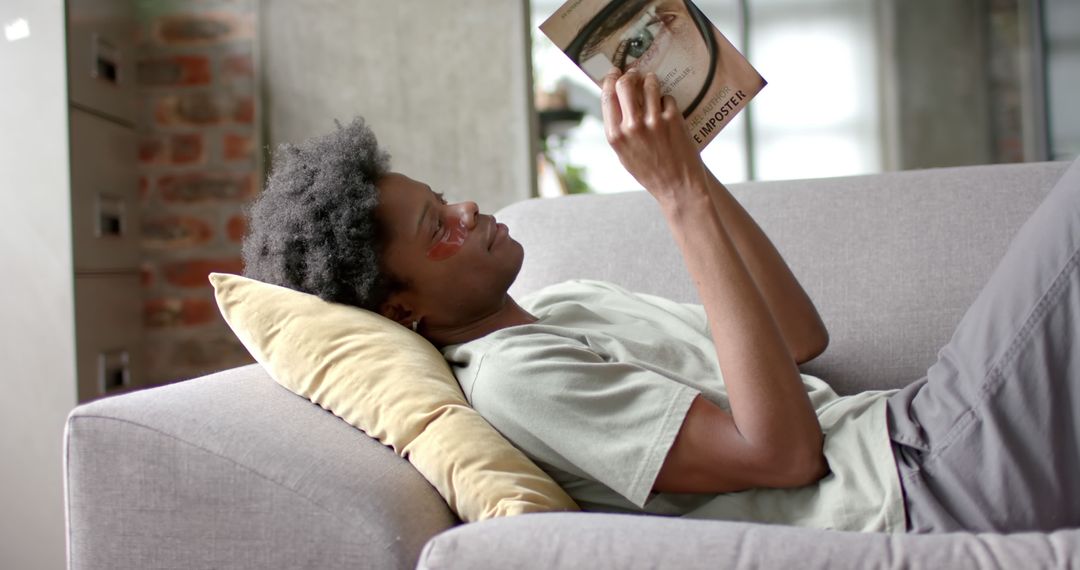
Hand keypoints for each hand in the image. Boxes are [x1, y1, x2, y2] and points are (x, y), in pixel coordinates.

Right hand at [601, 68, 707, 203]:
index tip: (614, 73)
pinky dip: (666, 99)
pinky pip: (666, 97)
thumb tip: (614, 99)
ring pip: (648, 84)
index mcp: (615, 136)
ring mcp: (653, 121)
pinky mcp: (673, 119)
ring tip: (652, 82)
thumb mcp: (624, 153)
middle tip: (635, 73)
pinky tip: (666, 108)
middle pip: (625, 84)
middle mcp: (632, 127)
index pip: (607, 96)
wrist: (678, 185)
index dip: (610, 80)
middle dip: (630, 75)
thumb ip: (618, 128)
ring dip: (650, 80)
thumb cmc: (650, 171)